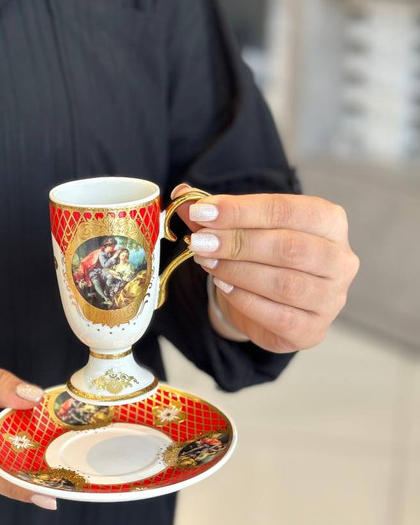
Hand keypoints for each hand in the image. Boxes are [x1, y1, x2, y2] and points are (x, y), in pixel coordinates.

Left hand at [172, 185, 359, 353]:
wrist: (273, 304)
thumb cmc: (264, 256)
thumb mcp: (241, 228)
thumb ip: (217, 212)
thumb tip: (183, 195)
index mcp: (329, 221)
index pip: (286, 210)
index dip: (241, 210)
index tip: (202, 212)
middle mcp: (340, 259)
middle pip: (289, 247)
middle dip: (237, 243)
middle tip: (200, 242)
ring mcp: (332, 298)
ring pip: (285, 283)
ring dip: (238, 271)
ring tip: (206, 263)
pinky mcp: (314, 330)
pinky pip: (280, 316)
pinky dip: (246, 300)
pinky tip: (224, 287)